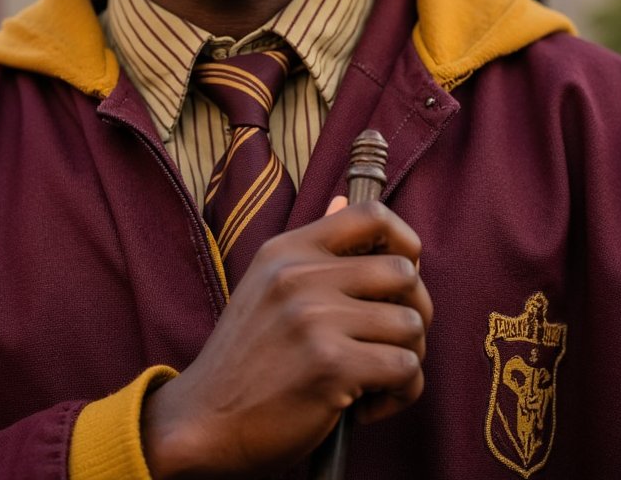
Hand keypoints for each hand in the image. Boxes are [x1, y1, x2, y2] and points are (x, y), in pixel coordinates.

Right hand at [141, 201, 431, 477]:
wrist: (204, 422)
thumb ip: (312, 248)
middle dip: (416, 309)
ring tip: (377, 378)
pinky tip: (369, 405)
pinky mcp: (330, 365)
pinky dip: (400, 393)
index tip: (408, 269)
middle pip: (403, 271)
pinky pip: (405, 368)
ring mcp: (314, 318)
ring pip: (410, 323)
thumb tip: (342, 198)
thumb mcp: (267, 286)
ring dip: (408, 358)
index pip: (369, 213)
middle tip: (394, 340)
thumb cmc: (245, 360)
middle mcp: (299, 275)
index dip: (404, 238)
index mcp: (287, 250)